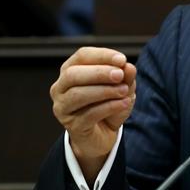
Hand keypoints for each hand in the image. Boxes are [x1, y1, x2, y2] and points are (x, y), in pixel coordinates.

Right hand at [50, 47, 136, 182]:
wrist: (104, 134)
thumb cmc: (109, 104)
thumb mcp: (122, 87)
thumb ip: (125, 76)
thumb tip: (128, 67)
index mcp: (71, 70)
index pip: (82, 56)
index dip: (102, 55)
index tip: (122, 59)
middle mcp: (61, 88)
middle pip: (72, 74)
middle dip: (99, 73)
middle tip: (119, 75)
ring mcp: (63, 108)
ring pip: (77, 95)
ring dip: (104, 91)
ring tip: (124, 91)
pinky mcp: (72, 126)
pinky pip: (89, 114)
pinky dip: (109, 107)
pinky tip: (123, 104)